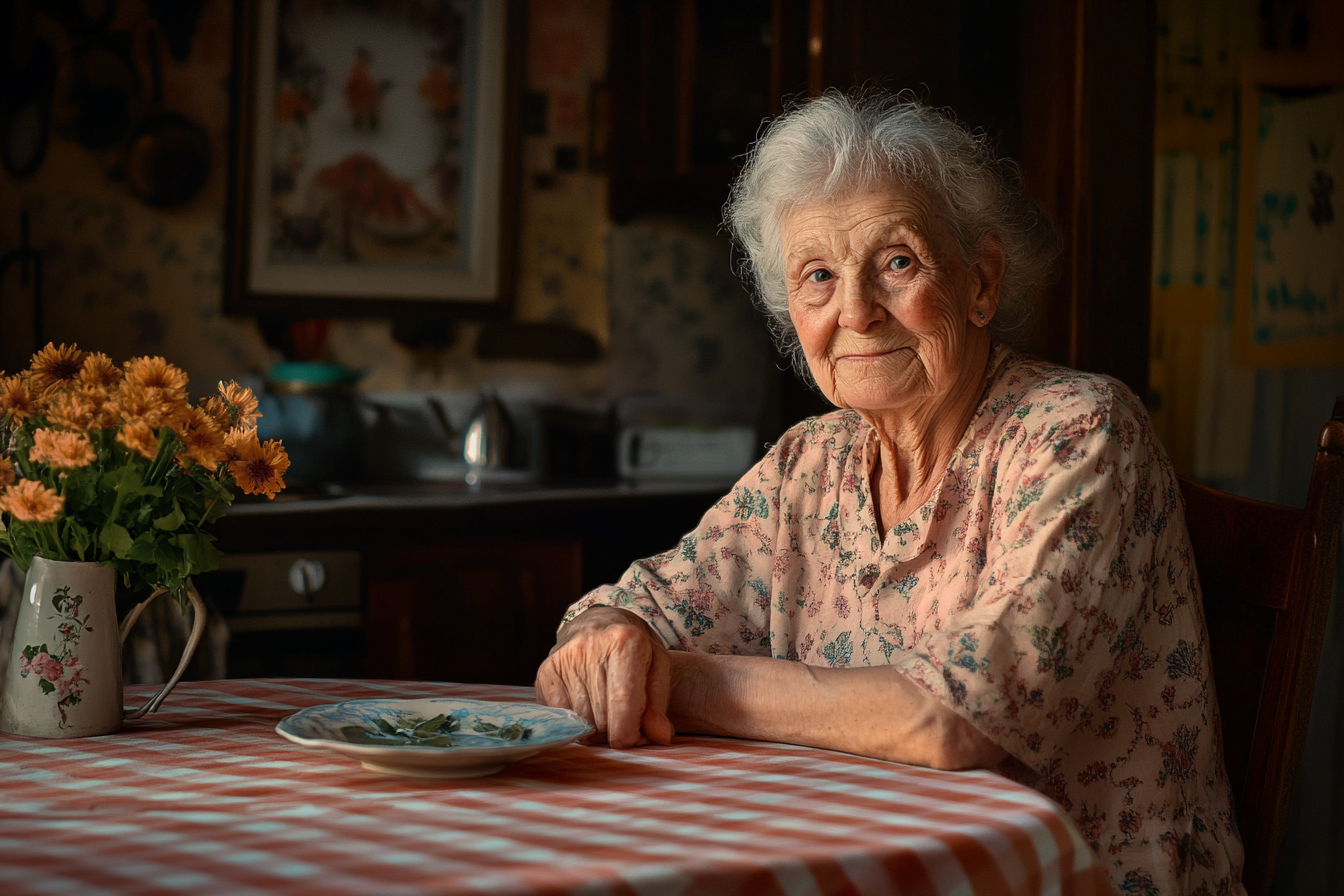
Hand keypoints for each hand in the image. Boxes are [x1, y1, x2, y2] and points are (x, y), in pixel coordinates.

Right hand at [534, 606, 674, 747]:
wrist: (598, 621)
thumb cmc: (633, 647)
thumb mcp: (657, 666)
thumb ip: (659, 703)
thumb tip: (661, 737)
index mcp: (626, 642)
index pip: (623, 706)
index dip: (631, 735)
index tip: (637, 735)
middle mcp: (590, 647)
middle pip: (602, 719)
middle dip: (615, 729)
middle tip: (622, 717)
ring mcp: (564, 659)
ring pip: (580, 721)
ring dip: (595, 727)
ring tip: (605, 708)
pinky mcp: (545, 671)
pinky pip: (560, 716)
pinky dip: (575, 720)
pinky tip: (586, 704)